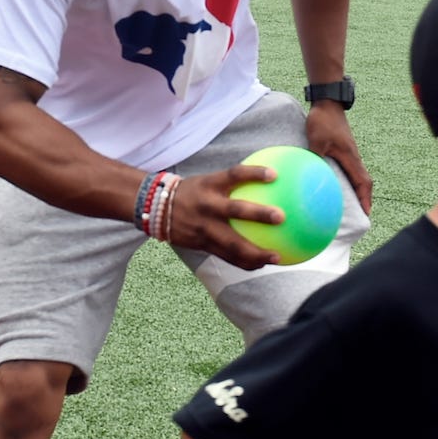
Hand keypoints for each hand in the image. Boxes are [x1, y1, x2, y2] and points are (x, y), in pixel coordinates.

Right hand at [169, 163, 289, 269]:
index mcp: (209, 186)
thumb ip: (232, 182)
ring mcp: (204, 228)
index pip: (234, 174)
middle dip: (258, 214)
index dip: (253, 173)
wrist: (155, 209)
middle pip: (235, 210)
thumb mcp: (207, 181)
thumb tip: (267, 179)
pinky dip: (245, 262)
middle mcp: (207, 206)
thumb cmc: (192, 192)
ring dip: (256, 253)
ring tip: (277, 258)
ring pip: (232, 243)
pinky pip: (227, 257)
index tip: (275, 174)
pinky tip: (261, 264)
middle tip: (282, 217)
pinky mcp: (202, 245)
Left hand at [305, 102, 371, 215]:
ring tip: (350, 206)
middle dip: (363, 200)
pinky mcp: (343, 149)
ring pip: (357, 176)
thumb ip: (315, 158)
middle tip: (359, 216)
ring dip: (356, 191)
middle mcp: (354, 157)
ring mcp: (349, 153)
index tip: (366, 215)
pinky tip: (336, 186)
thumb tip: (309, 179)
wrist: (327, 102)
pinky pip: (349, 169)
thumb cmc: (323, 120)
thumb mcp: (317, 140)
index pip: (363, 183)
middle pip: (363, 183)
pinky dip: (348, 181)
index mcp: (351, 158)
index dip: (366, 199)